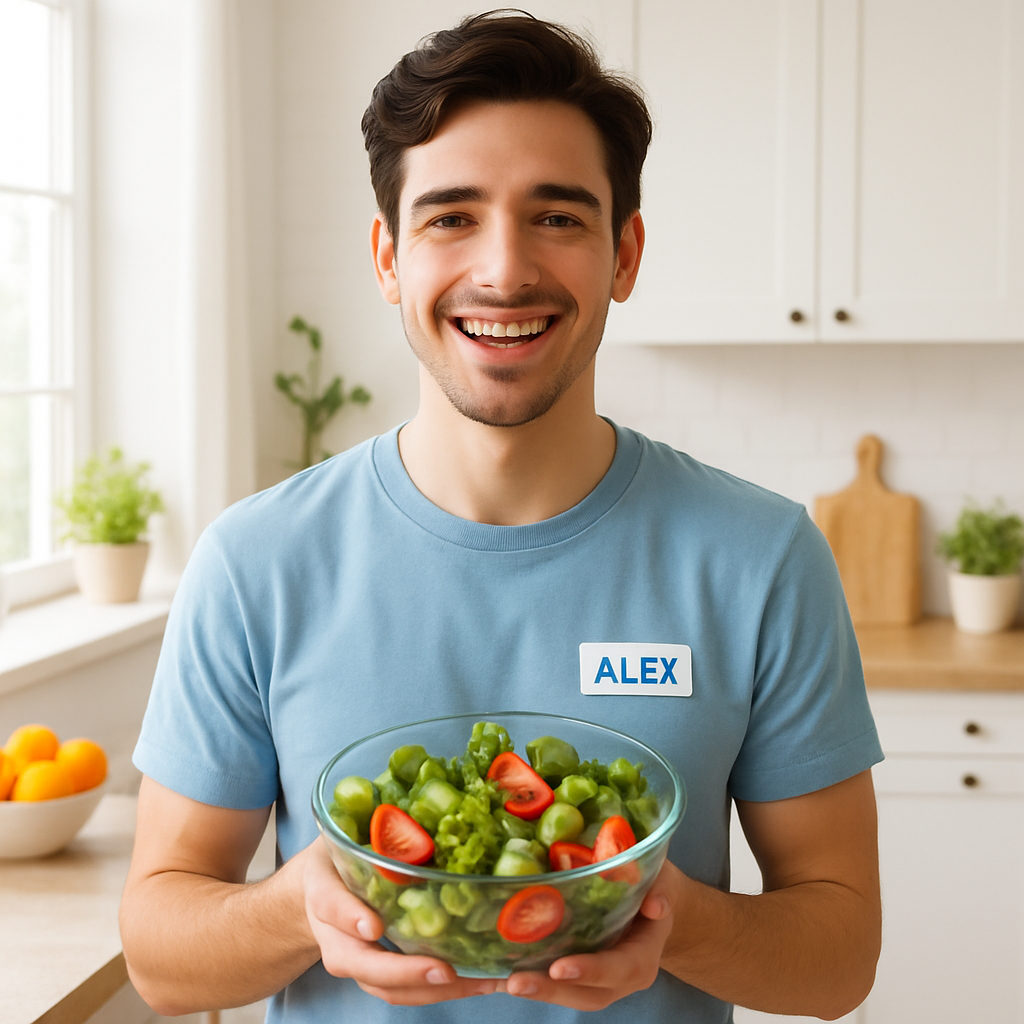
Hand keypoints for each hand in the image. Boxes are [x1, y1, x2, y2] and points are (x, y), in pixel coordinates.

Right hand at [301, 838, 497, 1004]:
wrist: (318, 890)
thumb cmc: (338, 855)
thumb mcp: (343, 834)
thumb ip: (365, 830)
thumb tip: (409, 820)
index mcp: (324, 895)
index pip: (332, 905)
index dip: (350, 917)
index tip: (374, 927)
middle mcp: (338, 938)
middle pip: (365, 966)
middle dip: (406, 973)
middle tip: (445, 970)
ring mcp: (359, 964)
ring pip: (390, 989)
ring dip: (435, 991)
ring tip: (480, 982)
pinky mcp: (381, 976)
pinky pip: (409, 991)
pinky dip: (443, 991)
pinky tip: (480, 981)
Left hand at [496, 859, 684, 1009]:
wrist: (653, 903)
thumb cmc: (655, 887)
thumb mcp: (663, 882)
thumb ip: (661, 890)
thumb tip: (656, 905)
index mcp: (642, 956)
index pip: (619, 969)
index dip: (590, 970)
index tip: (560, 967)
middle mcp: (618, 976)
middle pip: (586, 993)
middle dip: (550, 990)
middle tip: (516, 982)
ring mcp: (595, 978)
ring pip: (566, 993)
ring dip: (533, 989)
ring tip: (496, 981)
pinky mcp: (575, 971)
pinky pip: (550, 982)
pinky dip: (522, 981)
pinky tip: (490, 977)